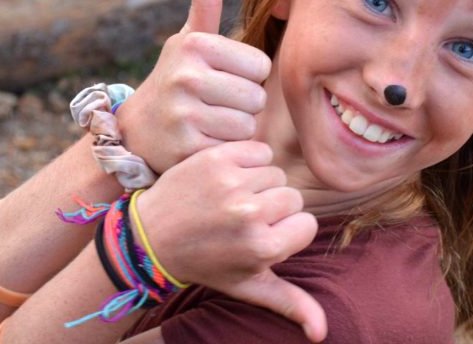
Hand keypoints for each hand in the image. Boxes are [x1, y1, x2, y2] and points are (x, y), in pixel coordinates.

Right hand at [116, 0, 271, 173]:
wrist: (137, 130)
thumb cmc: (176, 80)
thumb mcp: (188, 41)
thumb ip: (204, 4)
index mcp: (195, 46)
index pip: (261, 66)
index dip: (248, 76)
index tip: (223, 79)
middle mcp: (186, 76)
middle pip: (256, 97)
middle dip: (244, 105)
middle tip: (216, 104)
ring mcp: (184, 113)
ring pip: (248, 125)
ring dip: (236, 128)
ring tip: (210, 122)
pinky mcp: (186, 146)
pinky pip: (233, 148)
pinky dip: (224, 148)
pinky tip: (204, 140)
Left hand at [136, 141, 326, 341]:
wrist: (151, 236)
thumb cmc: (205, 262)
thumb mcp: (247, 285)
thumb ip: (289, 303)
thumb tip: (322, 335)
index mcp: (262, 248)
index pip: (307, 224)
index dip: (287, 228)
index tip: (261, 234)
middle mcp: (249, 214)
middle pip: (292, 196)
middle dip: (273, 205)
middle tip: (242, 217)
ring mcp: (231, 183)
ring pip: (275, 172)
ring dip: (260, 182)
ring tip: (233, 199)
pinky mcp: (217, 158)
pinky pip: (259, 149)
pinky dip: (249, 159)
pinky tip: (229, 177)